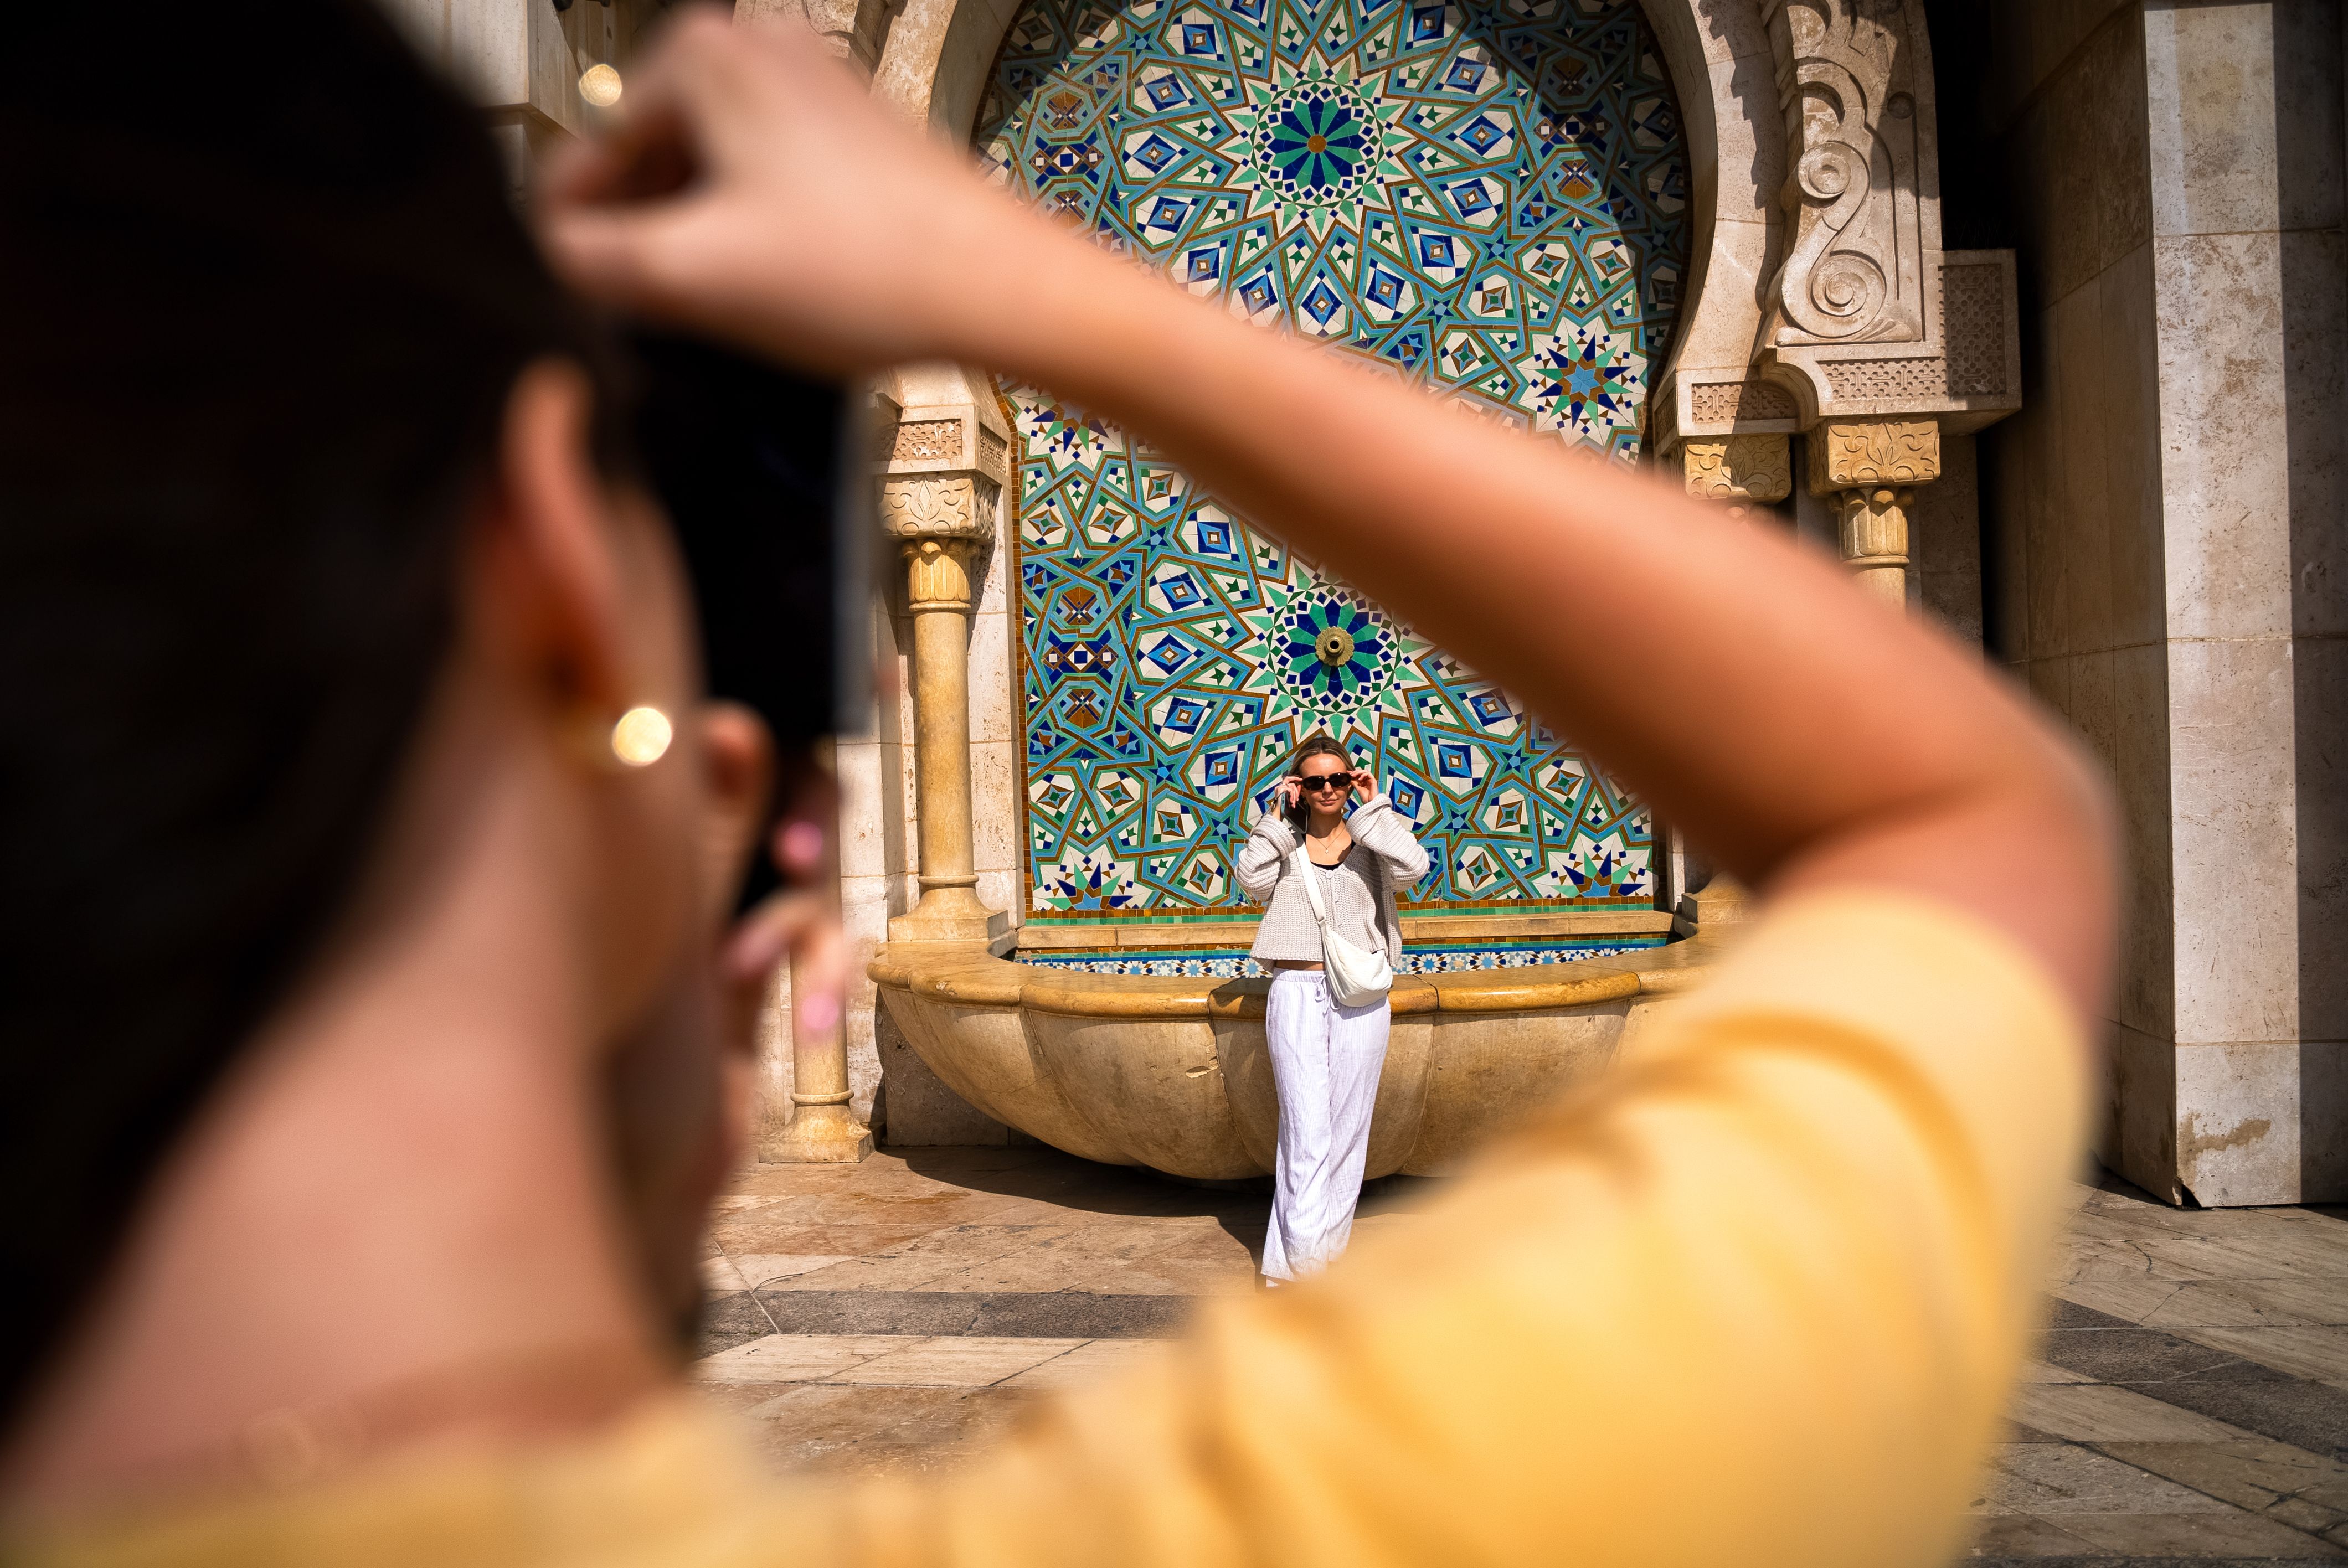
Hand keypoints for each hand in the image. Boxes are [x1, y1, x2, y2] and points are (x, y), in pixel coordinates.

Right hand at [537, 10, 1038, 371]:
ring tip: (732, 306)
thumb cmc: (873, 270)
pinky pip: (763, 186)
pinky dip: (754, 236)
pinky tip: (782, 290)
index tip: (580, 301)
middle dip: (652, 240)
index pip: (588, 158)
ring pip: (706, 179)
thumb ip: (588, 261)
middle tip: (672, 314)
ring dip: (702, 244)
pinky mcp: (848, 132)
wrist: (1000, 289)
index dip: (581, 244)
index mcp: (700, 53)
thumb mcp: (692, 276)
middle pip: (648, 164)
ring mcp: (808, 85)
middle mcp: (755, 46)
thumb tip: (543, 255)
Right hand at [1280, 775, 1303, 811]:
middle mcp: (1279, 787)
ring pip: (1291, 785)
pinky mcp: (1280, 789)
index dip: (1294, 778)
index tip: (1300, 779)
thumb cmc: (1284, 807)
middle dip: (1295, 779)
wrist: (1278, 812)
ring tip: (1293, 802)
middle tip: (1301, 782)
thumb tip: (1299, 786)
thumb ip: (1293, 792)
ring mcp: (1279, 787)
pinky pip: (1290, 790)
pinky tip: (1291, 801)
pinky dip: (1292, 796)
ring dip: (1295, 794)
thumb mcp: (1289, 797)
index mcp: (1280, 788)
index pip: (1288, 780)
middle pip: (1288, 778)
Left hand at [1351, 768, 1376, 802]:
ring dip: (1358, 772)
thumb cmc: (1365, 798)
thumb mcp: (1357, 788)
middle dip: (1355, 772)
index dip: (1353, 773)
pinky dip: (1363, 775)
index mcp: (1364, 782)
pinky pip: (1369, 774)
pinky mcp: (1373, 780)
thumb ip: (1354, 782)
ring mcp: (1371, 780)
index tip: (1347, 772)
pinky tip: (1359, 779)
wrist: (1370, 802)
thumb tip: (1349, 778)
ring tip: (1353, 775)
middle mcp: (1368, 780)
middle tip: (1350, 774)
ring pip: (1365, 771)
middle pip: (1362, 772)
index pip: (1359, 775)